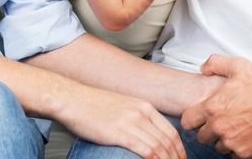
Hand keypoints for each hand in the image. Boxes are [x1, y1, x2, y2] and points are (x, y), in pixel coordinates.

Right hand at [58, 85, 185, 158]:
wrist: (72, 99)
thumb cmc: (93, 105)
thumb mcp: (122, 105)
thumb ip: (137, 117)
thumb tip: (147, 134)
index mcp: (144, 106)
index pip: (171, 131)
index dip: (179, 149)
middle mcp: (141, 112)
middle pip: (168, 140)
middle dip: (177, 158)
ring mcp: (130, 122)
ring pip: (159, 147)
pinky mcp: (119, 132)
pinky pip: (145, 150)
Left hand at [181, 55, 251, 158]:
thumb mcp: (238, 66)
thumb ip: (215, 64)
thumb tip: (203, 68)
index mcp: (212, 108)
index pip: (187, 122)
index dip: (193, 118)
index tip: (200, 116)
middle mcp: (219, 128)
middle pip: (202, 138)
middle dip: (209, 130)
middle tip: (221, 120)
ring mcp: (232, 142)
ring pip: (219, 146)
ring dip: (224, 139)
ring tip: (236, 126)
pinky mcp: (246, 152)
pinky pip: (235, 154)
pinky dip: (239, 146)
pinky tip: (247, 133)